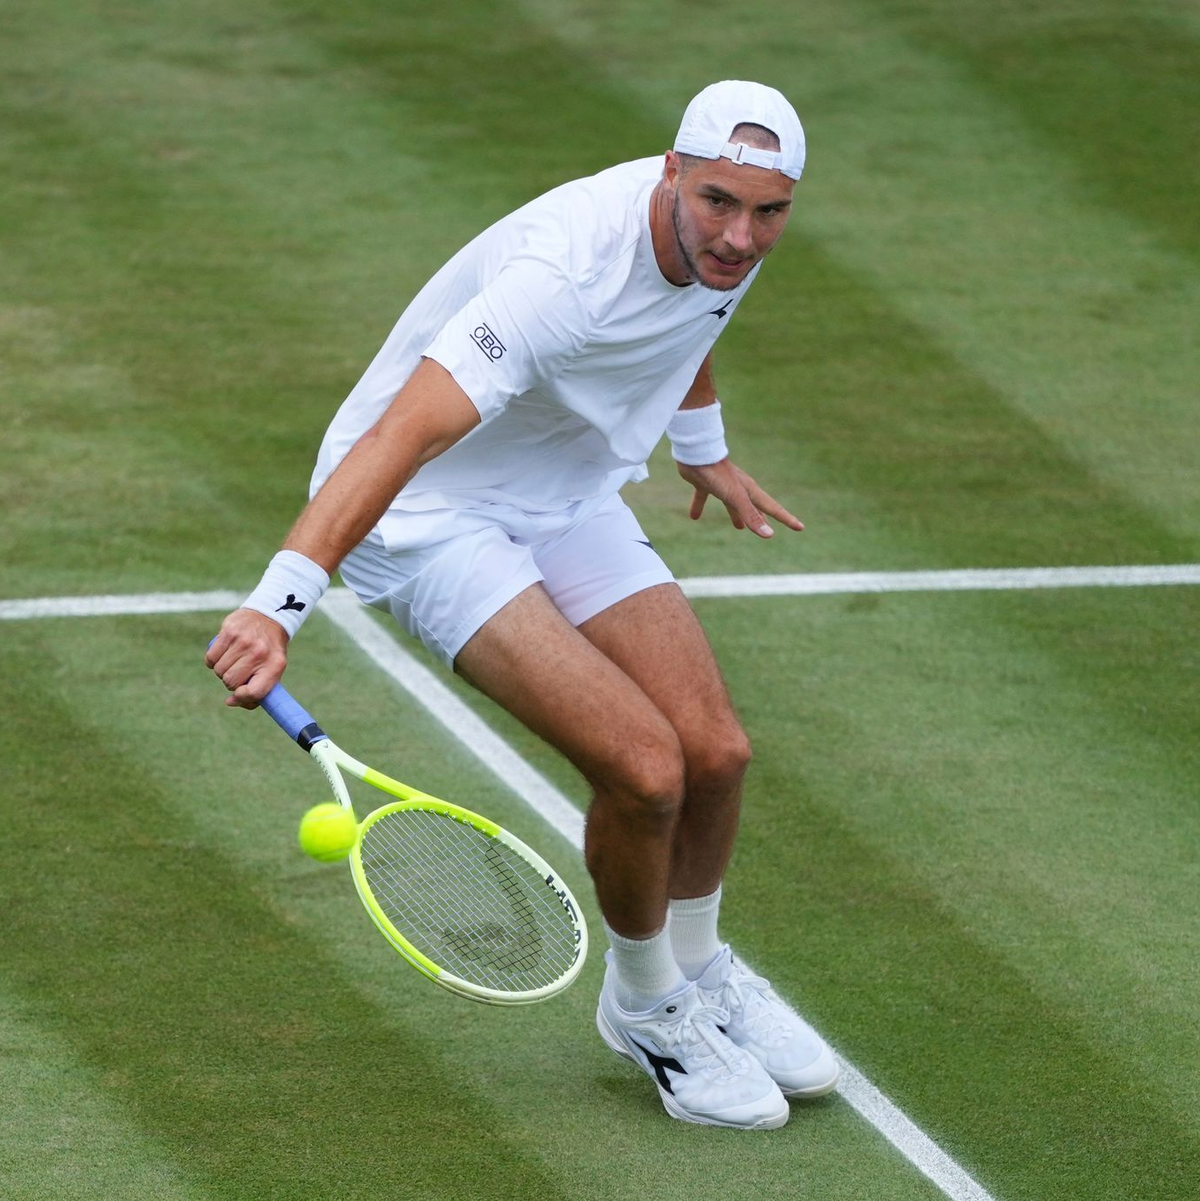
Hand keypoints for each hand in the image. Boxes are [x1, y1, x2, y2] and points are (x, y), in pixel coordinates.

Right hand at [205, 609, 288, 708]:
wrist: (268, 618)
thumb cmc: (268, 651)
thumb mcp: (272, 670)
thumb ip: (256, 691)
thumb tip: (230, 702)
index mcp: (275, 666)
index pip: (255, 692)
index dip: (242, 697)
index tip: (238, 694)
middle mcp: (260, 653)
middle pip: (231, 682)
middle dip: (231, 681)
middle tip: (238, 671)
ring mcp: (244, 641)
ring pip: (219, 671)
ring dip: (222, 670)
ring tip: (233, 660)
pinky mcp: (229, 632)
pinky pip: (211, 657)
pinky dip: (213, 660)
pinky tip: (223, 654)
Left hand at [676, 459, 803, 537]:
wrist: (696, 454)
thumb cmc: (717, 475)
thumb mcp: (736, 498)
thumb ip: (751, 515)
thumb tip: (769, 534)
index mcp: (749, 492)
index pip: (773, 509)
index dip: (787, 519)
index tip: (800, 527)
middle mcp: (739, 488)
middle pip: (754, 507)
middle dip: (763, 518)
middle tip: (771, 529)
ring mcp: (722, 485)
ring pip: (732, 504)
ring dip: (736, 516)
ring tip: (739, 528)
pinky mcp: (705, 483)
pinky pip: (703, 497)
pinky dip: (700, 506)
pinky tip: (694, 517)